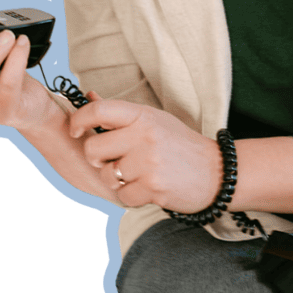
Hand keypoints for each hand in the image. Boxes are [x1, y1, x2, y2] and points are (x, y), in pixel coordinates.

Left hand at [68, 97, 223, 213]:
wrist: (217, 171)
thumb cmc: (180, 145)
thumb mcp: (154, 120)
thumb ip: (121, 113)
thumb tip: (89, 97)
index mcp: (142, 115)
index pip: (99, 110)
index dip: (79, 120)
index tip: (75, 130)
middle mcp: (144, 136)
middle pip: (94, 149)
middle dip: (97, 159)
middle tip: (111, 161)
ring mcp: (149, 162)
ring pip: (107, 175)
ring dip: (115, 180)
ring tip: (135, 175)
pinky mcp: (154, 187)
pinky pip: (123, 196)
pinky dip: (131, 196)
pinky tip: (146, 188)